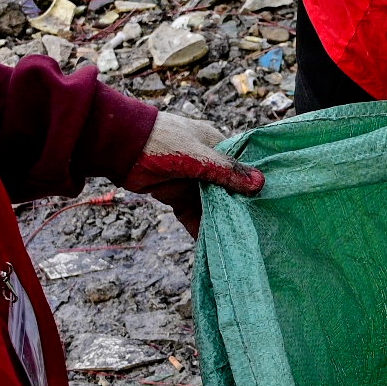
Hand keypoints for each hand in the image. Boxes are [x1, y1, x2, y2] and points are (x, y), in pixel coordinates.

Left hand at [127, 110, 263, 233]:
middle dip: (235, 207)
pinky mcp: (175, 194)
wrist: (120, 148)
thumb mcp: (198, 156)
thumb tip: (260, 183)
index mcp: (215, 145)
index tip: (265, 205)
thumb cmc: (162, 142)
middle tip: (252, 230)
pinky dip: (198, 226)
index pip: (239, 167)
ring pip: (209, 203)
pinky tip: (208, 243)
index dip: (250, 185)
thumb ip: (226, 171)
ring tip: (234, 240)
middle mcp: (206, 162)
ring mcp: (190, 179)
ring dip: (217, 219)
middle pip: (226, 189)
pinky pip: (191, 213)